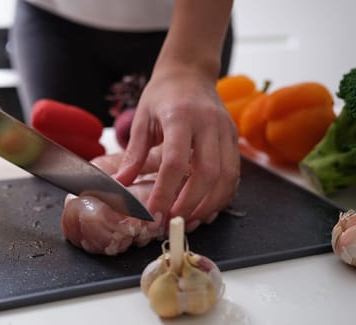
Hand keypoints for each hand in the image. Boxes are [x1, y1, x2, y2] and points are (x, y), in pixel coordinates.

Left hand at [116, 65, 239, 231]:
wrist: (191, 72)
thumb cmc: (162, 94)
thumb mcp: (142, 118)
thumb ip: (134, 153)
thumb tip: (121, 185)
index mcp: (180, 116)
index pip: (175, 161)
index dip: (165, 191)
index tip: (153, 213)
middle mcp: (208, 124)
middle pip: (207, 173)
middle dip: (191, 203)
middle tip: (174, 221)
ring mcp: (226, 130)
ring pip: (226, 176)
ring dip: (210, 204)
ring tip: (191, 220)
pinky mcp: (234, 138)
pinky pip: (234, 173)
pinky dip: (223, 195)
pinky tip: (207, 207)